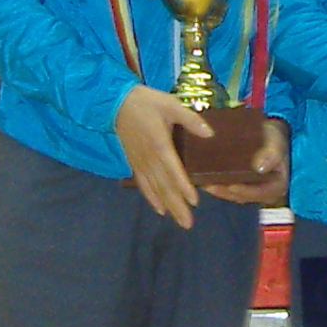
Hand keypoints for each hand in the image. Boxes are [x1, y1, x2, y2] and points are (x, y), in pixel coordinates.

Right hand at [116, 86, 208, 224]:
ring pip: (155, 189)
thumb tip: (210, 133)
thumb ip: (190, 119)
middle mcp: (150, 159)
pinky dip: (151, 198)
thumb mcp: (171, 105)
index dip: (184, 186)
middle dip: (177, 205)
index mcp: (160, 145)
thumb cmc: (147, 103)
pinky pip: (143, 184)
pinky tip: (160, 210)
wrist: (116, 103)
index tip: (194, 201)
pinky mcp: (134, 163)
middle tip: (188, 223)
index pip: (174, 170)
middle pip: (165, 186)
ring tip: (179, 221)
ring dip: (167, 206)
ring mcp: (140, 163)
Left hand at [201, 118, 289, 205]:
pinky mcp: (240, 186)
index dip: (245, 191)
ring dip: (216, 189)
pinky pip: (227, 188)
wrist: (268, 135)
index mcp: (276, 186)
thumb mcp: (276, 142)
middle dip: (224, 192)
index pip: (260, 193)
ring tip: (201, 181)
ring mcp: (250, 191)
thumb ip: (272, 154)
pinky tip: (202, 177)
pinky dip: (215, 184)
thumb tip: (260, 168)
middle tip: (208, 184)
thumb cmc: (273, 138)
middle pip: (242, 196)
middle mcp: (263, 193)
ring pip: (231, 194)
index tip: (230, 186)